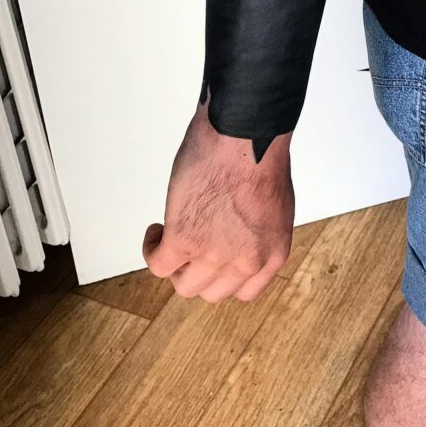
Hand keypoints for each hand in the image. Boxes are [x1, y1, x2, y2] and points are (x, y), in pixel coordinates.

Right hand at [144, 104, 293, 302]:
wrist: (245, 135)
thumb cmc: (260, 154)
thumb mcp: (274, 206)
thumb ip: (256, 229)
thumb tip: (234, 231)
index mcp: (272, 252)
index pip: (244, 290)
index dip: (223, 276)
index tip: (212, 260)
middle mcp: (246, 261)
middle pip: (212, 291)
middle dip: (197, 270)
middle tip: (189, 245)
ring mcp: (214, 254)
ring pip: (184, 285)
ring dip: (174, 264)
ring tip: (171, 236)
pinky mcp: (184, 240)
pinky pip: (159, 265)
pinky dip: (152, 249)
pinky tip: (157, 230)